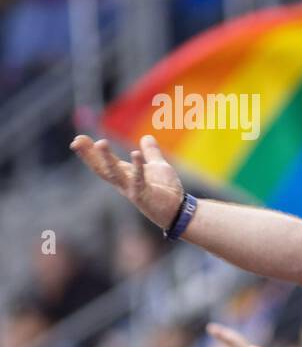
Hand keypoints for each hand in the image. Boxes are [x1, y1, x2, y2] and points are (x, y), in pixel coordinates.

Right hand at [70, 134, 184, 228]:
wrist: (180, 210)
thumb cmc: (166, 190)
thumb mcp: (158, 167)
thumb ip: (151, 153)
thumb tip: (147, 137)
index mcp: (125, 175)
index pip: (103, 162)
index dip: (90, 151)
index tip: (78, 139)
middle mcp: (124, 183)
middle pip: (101, 168)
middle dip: (89, 155)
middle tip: (76, 141)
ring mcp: (132, 190)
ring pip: (115, 174)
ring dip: (106, 159)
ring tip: (100, 143)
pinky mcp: (144, 196)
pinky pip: (139, 180)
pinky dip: (137, 167)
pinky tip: (135, 153)